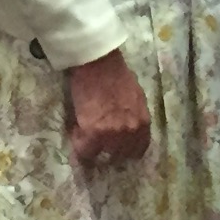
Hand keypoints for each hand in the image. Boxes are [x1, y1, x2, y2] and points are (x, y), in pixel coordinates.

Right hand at [64, 50, 149, 168]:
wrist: (99, 64)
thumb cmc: (117, 74)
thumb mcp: (136, 97)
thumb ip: (134, 116)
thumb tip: (128, 127)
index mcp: (143, 123)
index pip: (138, 151)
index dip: (125, 151)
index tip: (117, 148)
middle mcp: (130, 132)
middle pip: (119, 156)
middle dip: (109, 150)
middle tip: (99, 142)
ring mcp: (112, 134)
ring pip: (101, 155)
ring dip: (94, 147)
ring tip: (85, 136)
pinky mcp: (93, 133)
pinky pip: (84, 151)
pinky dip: (79, 145)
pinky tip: (76, 133)